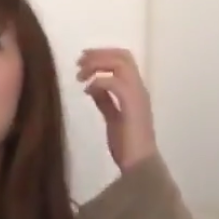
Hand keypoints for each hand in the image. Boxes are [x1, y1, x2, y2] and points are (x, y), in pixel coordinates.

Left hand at [77, 48, 157, 169]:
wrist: (140, 164)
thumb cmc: (127, 146)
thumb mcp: (112, 118)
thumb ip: (105, 101)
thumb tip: (92, 86)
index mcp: (136, 91)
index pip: (123, 60)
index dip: (103, 54)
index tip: (83, 59)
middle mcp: (139, 88)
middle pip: (122, 56)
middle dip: (99, 54)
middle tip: (79, 61)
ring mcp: (137, 95)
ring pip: (120, 64)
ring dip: (97, 64)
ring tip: (80, 74)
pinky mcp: (131, 104)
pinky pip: (114, 82)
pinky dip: (98, 82)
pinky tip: (87, 90)